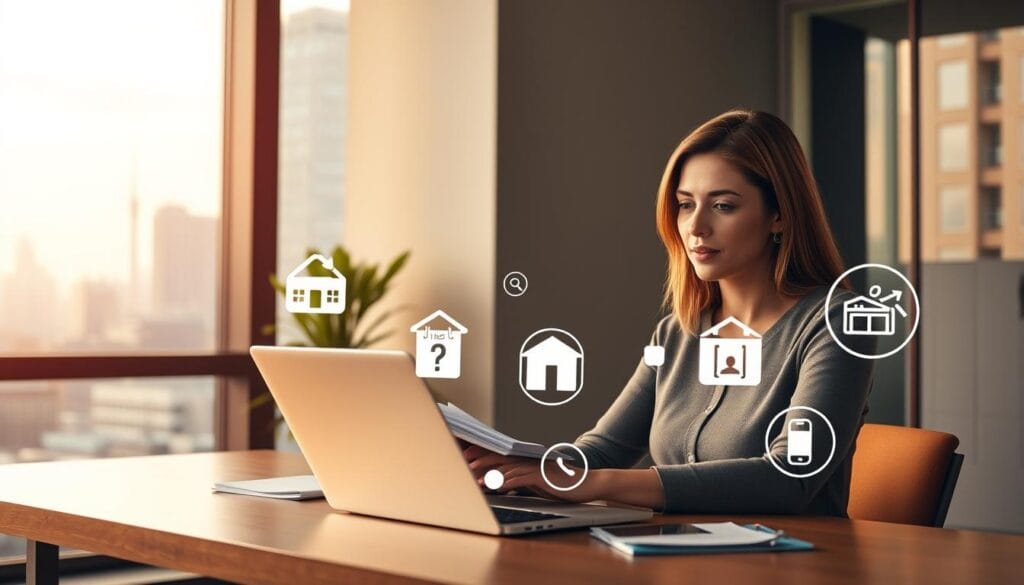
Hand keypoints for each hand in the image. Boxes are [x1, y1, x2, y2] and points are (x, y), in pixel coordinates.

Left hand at [462, 443, 605, 503]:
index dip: (483, 454)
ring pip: (508, 468)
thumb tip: (501, 485)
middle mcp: (529, 461)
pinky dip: (507, 481)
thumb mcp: (537, 483)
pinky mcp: (543, 476)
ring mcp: (536, 467)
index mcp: (527, 461)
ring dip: (490, 473)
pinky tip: (497, 486)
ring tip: (476, 479)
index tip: (467, 458)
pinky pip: (521, 478)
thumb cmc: (562, 485)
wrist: (588, 484)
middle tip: (465, 463)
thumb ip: (519, 482)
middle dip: (481, 459)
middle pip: (501, 457)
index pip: (501, 455)